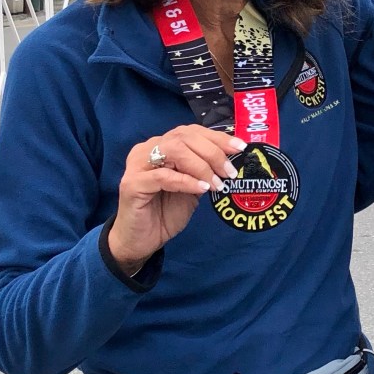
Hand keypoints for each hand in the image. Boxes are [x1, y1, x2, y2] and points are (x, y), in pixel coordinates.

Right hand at [107, 125, 244, 274]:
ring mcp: (137, 165)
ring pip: (174, 151)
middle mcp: (147, 149)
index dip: (217, 138)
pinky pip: (163, 177)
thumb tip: (230, 162)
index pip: (190, 132)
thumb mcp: (192, 188)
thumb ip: (203, 172)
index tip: (240, 148)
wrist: (141, 241)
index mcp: (161, 146)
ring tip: (215, 183)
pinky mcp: (132, 184)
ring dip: (200, 166)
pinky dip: (186, 181)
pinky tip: (201, 189)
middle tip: (229, 172)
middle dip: (212, 152)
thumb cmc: (164, 213)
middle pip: (183, 137)